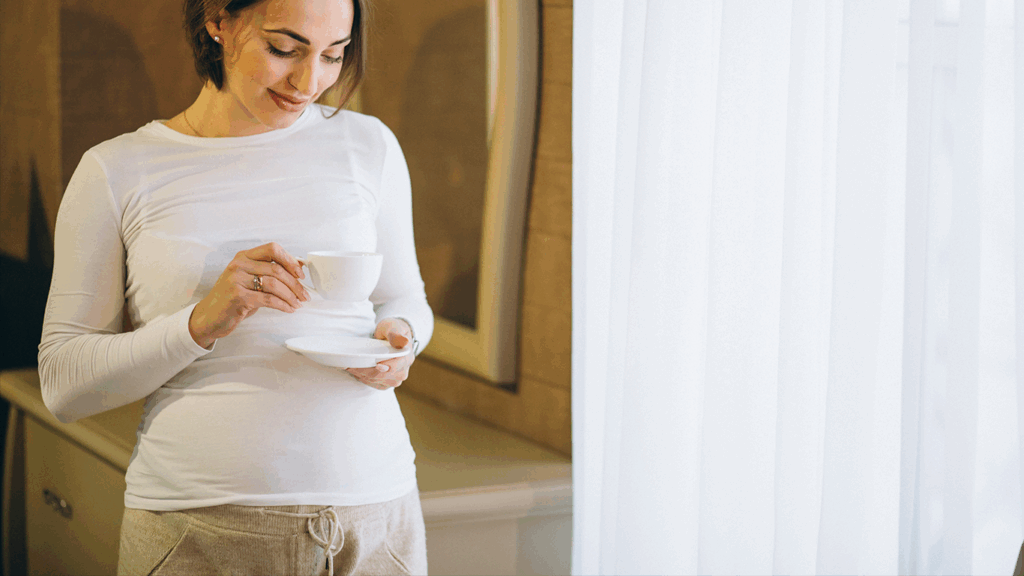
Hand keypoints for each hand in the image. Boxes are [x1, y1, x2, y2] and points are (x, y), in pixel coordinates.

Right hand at [188, 242, 309, 347]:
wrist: (209, 317)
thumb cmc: (232, 298)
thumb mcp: (249, 280)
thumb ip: (269, 272)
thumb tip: (298, 267)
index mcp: (244, 257)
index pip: (272, 248)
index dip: (290, 260)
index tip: (301, 273)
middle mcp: (239, 265)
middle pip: (276, 269)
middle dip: (295, 284)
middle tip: (304, 294)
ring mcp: (237, 280)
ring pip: (274, 284)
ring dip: (291, 296)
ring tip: (298, 303)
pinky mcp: (238, 297)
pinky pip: (268, 299)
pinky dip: (283, 305)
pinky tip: (289, 309)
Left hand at [346, 318, 415, 389]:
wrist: (394, 336)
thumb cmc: (393, 329)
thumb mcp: (394, 327)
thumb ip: (396, 334)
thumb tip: (404, 341)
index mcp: (406, 358)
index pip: (393, 368)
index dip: (379, 369)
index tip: (367, 366)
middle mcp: (402, 371)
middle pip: (381, 376)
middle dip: (364, 371)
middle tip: (348, 366)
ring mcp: (395, 379)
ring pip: (375, 380)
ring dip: (361, 374)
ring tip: (349, 367)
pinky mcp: (387, 383)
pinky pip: (374, 384)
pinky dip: (363, 378)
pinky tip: (356, 371)